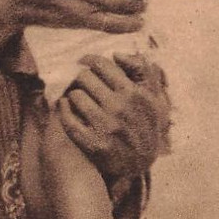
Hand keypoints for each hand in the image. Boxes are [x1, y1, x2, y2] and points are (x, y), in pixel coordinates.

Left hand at [56, 53, 170, 182]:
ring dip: (73, 95)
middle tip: (80, 81)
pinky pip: (67, 119)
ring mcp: (105, 126)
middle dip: (81, 77)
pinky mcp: (93, 143)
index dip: (88, 60)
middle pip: (84, 78)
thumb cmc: (147, 125)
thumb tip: (117, 54)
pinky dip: (63, 110)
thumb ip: (141, 70)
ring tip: (78, 97)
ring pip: (75, 96)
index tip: (84, 62)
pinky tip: (66, 107)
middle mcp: (119, 108)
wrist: (141, 163)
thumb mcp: (155, 96)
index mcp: (133, 93)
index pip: (101, 64)